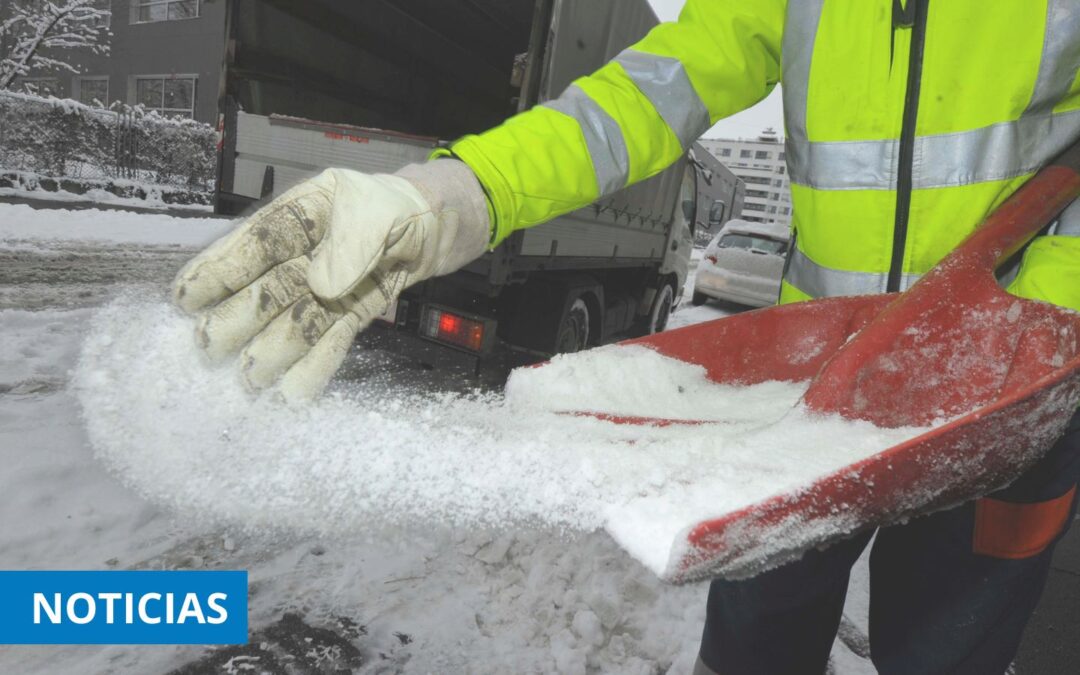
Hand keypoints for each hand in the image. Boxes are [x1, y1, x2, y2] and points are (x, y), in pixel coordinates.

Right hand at [172, 161, 490, 400]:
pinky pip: (331, 338)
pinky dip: (315, 365)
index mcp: (306, 213)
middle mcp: (311, 252)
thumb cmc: (407, 205)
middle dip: (239, 319)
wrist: (446, 224)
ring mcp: (331, 284)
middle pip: (268, 288)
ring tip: (248, 381)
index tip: (186, 297)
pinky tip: (294, 392)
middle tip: (207, 349)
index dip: (220, 269)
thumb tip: (321, 284)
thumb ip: (353, 242)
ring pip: (296, 319)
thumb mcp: (380, 209)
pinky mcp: (354, 311)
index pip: (256, 242)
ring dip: (273, 351)